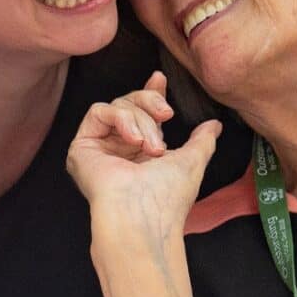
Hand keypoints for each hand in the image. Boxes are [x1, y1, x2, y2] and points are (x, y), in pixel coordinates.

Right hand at [66, 73, 222, 237]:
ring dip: (142, 121)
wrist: (143, 217)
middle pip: (131, 103)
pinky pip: (99, 112)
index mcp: (142, 152)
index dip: (151, 94)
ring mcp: (100, 148)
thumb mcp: (193, 161)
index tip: (160, 79)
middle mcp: (119, 149)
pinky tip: (134, 141)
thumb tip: (215, 125)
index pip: (143, 114)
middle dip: (152, 105)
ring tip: (151, 147)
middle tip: (167, 117)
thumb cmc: (168, 197)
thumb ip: (202, 141)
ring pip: (119, 106)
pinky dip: (121, 120)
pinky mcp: (81, 147)